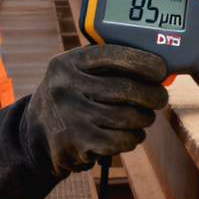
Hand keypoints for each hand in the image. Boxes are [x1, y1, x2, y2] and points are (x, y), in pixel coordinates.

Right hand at [24, 45, 168, 176]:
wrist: (37, 134)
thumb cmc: (72, 97)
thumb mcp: (77, 73)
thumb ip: (109, 68)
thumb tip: (159, 72)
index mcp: (69, 62)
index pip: (114, 55)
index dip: (144, 62)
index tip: (160, 70)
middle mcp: (66, 86)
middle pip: (126, 89)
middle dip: (152, 95)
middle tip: (160, 98)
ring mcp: (71, 116)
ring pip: (128, 117)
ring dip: (144, 119)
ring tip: (144, 118)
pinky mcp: (77, 143)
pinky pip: (121, 140)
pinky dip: (133, 138)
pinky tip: (131, 134)